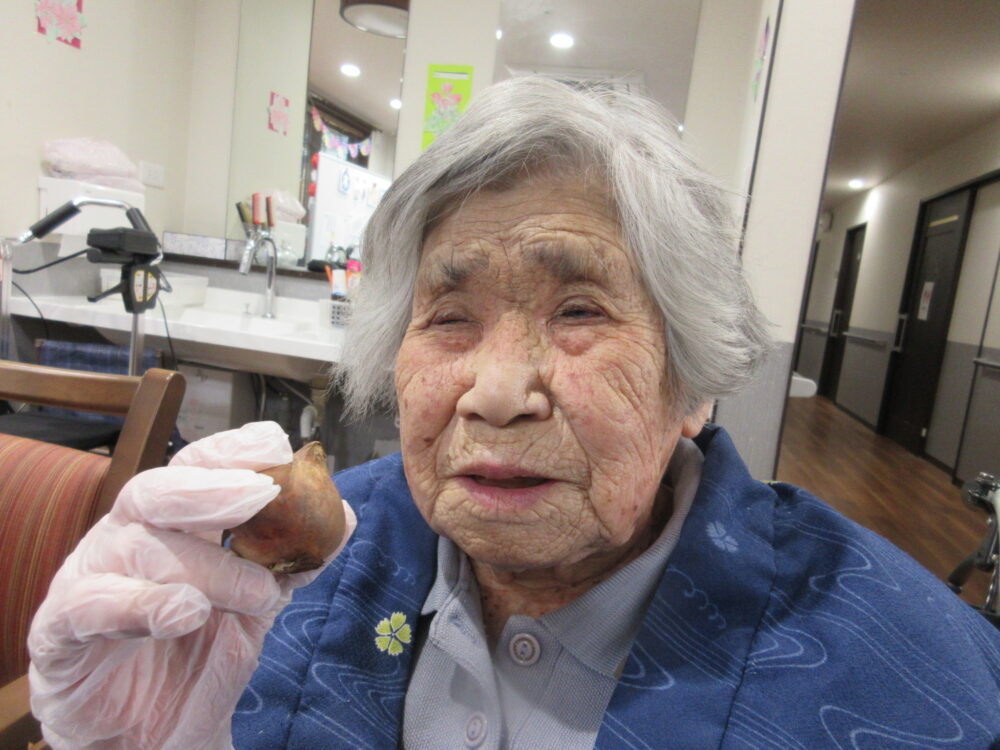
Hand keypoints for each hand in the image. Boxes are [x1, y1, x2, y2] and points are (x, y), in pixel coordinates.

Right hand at [27, 422, 355, 749]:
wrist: (150, 737)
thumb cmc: (195, 658)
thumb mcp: (255, 607)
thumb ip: (292, 562)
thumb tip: (343, 515)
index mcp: (169, 525)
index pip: (196, 468)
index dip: (233, 450)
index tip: (276, 445)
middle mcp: (126, 539)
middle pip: (159, 491)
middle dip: (214, 487)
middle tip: (264, 495)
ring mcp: (88, 579)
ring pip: (138, 547)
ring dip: (206, 565)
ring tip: (258, 594)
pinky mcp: (59, 633)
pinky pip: (87, 607)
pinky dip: (138, 604)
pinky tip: (183, 612)